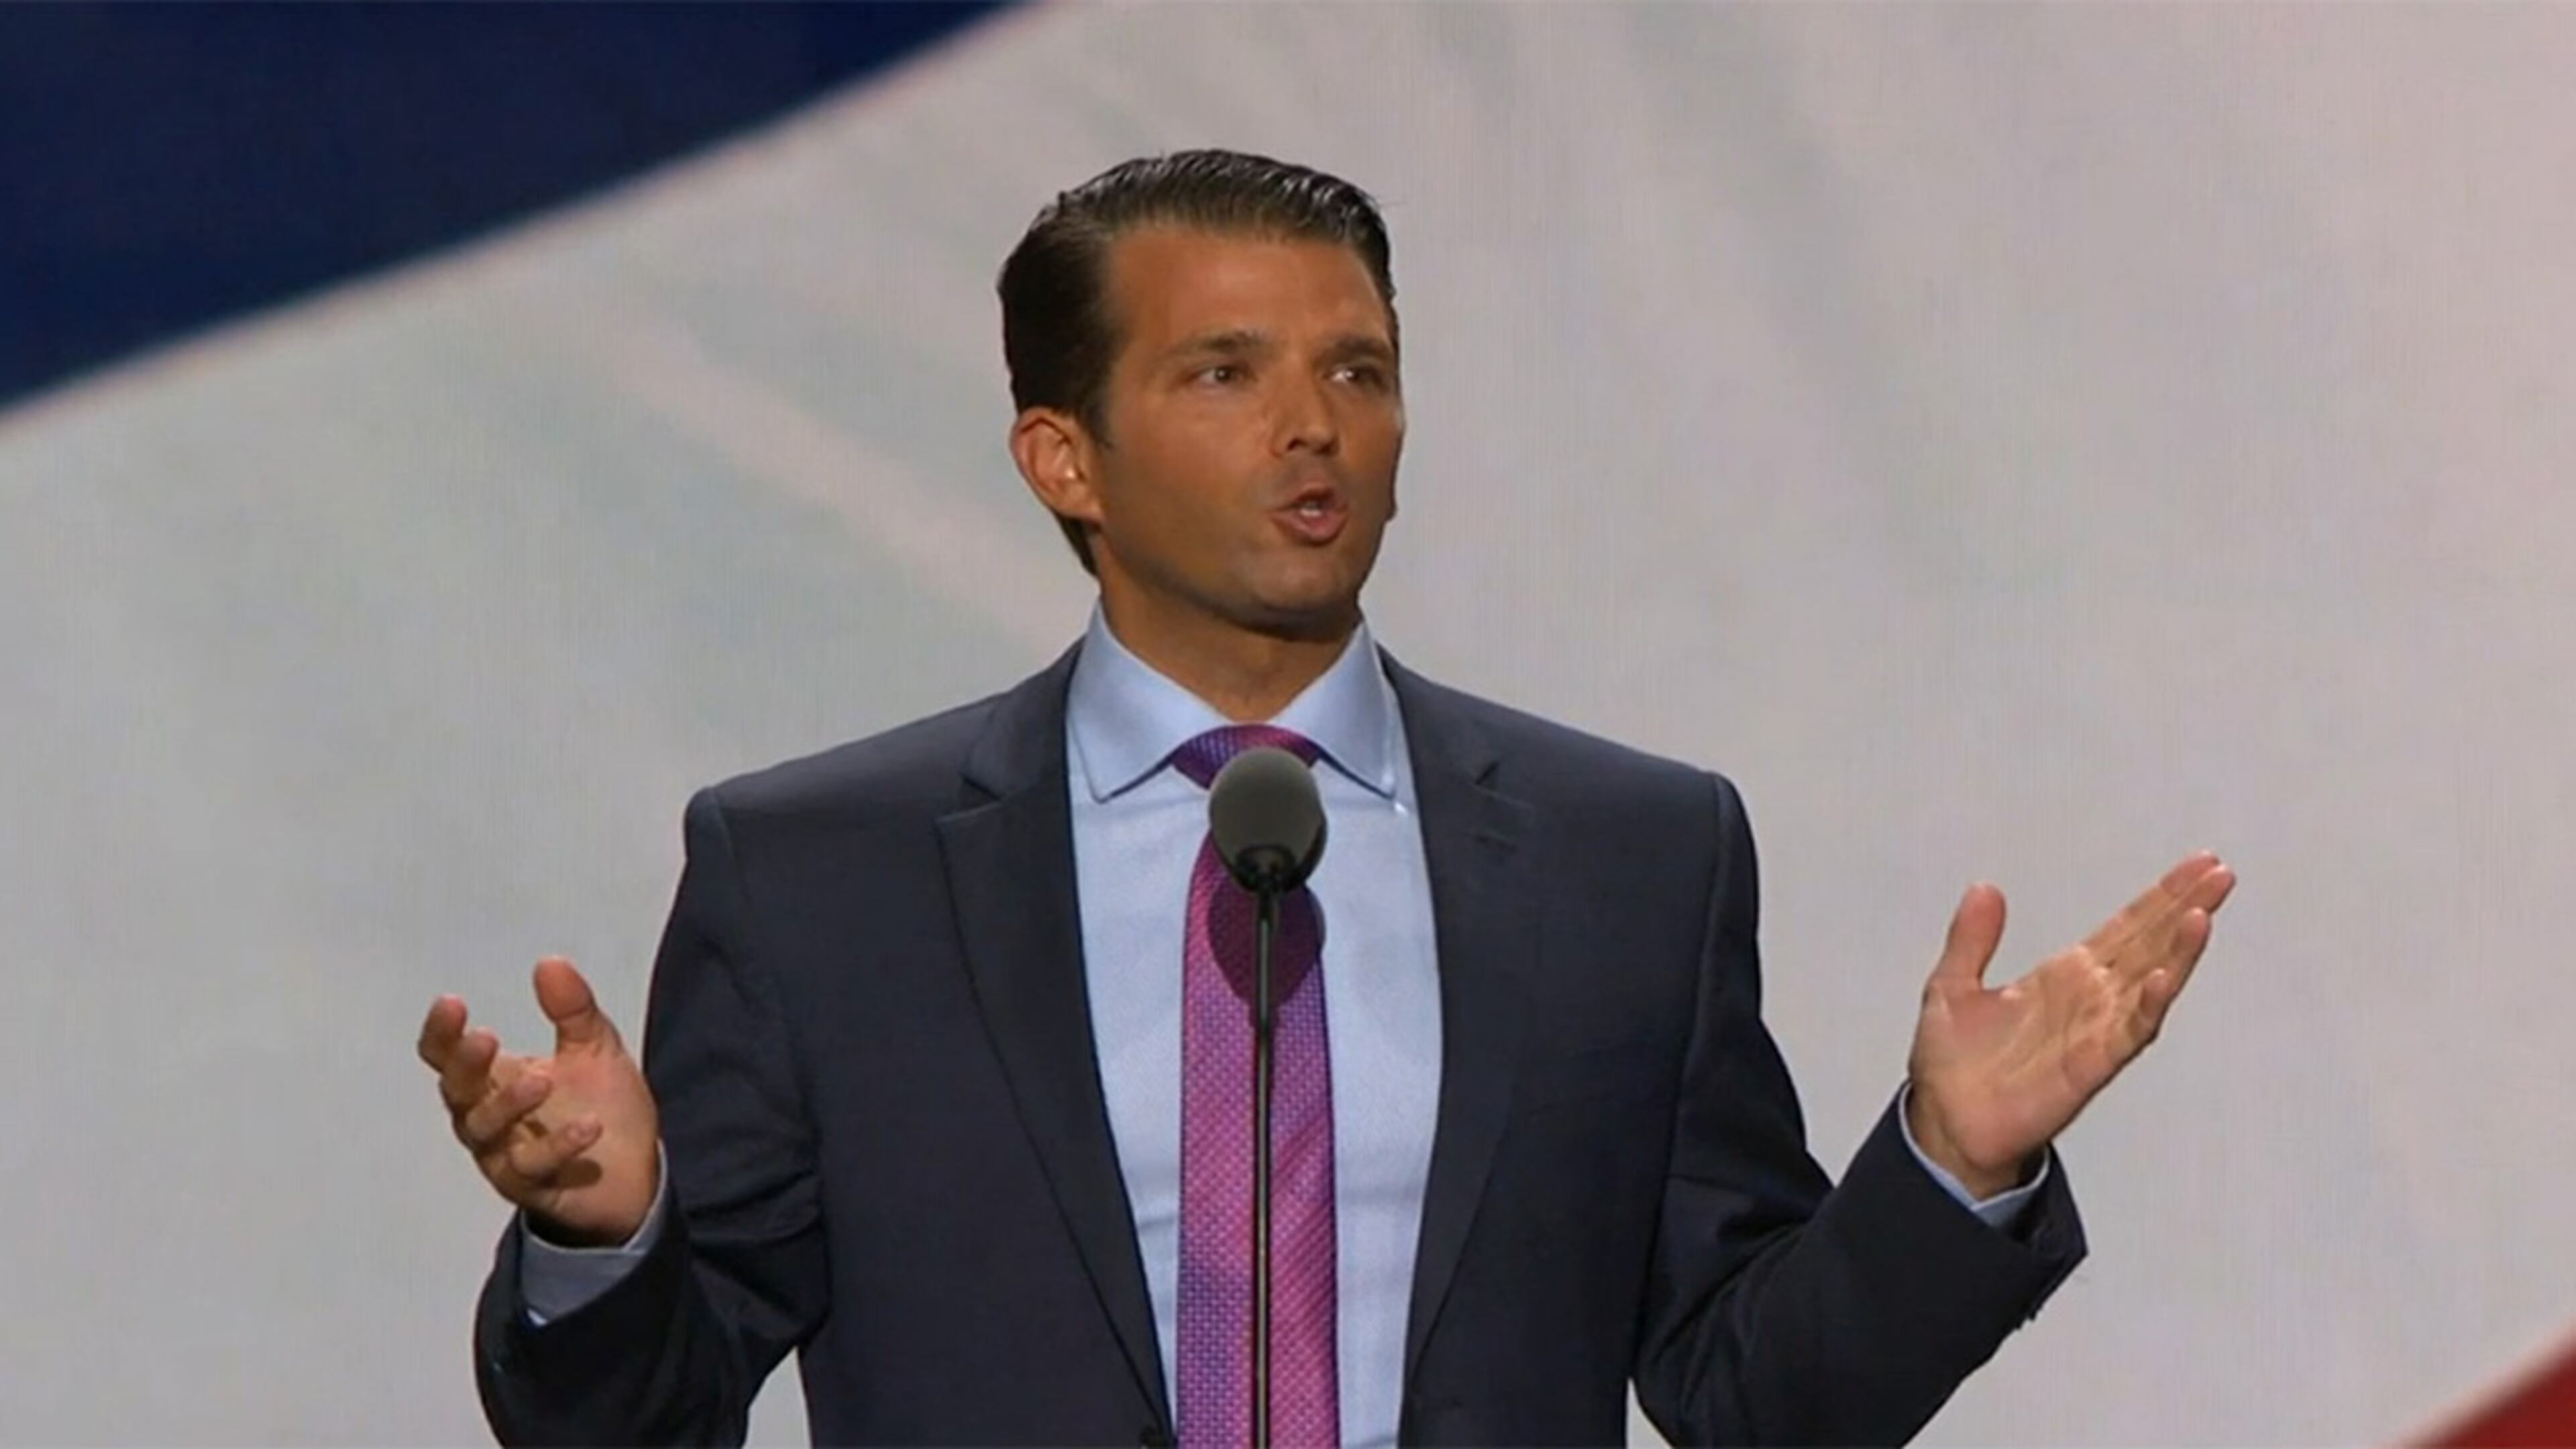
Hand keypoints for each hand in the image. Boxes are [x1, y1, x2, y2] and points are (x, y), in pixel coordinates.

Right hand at [417, 957, 661, 1245]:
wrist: (637, 1172)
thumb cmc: (602, 1105)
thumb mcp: (594, 1048)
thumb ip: (573, 1009)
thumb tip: (550, 962)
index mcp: (493, 1079)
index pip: (447, 1056)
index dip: (442, 1033)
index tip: (452, 1003)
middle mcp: (488, 1118)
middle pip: (457, 1092)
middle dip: (466, 1065)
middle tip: (485, 1039)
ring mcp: (505, 1155)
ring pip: (486, 1131)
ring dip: (509, 1103)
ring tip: (542, 1080)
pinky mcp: (533, 1187)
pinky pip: (533, 1167)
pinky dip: (558, 1145)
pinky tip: (588, 1127)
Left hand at [1905, 852, 2237, 1197]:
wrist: (1943, 1124)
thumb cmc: (1953, 1064)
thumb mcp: (1952, 985)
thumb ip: (1972, 939)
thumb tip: (1985, 888)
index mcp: (2065, 976)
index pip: (2126, 927)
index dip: (2161, 897)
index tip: (2199, 866)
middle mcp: (2090, 1000)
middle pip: (2149, 946)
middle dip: (2184, 909)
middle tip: (2221, 873)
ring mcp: (2095, 1032)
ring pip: (2149, 985)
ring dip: (2177, 952)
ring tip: (2202, 915)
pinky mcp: (2088, 1067)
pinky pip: (2126, 1034)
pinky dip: (2146, 1006)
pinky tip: (2163, 977)